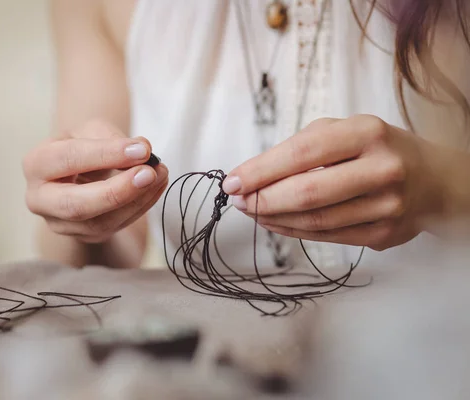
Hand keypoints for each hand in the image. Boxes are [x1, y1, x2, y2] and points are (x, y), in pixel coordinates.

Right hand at [23, 120, 167, 242]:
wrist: (82, 171)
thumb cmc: (84, 145)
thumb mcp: (92, 130)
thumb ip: (113, 137)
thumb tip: (143, 150)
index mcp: (36, 164)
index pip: (68, 159)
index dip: (106, 154)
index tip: (142, 149)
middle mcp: (40, 199)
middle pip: (75, 205)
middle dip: (116, 191)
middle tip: (149, 173)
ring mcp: (61, 224)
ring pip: (99, 222)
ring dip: (136, 200)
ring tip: (160, 175)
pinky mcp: (85, 236)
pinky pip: (115, 227)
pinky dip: (141, 206)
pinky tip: (156, 187)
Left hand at [222, 115, 442, 250]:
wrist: (431, 179)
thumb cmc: (374, 149)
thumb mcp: (345, 130)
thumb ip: (301, 147)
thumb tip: (250, 176)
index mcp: (368, 133)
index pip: (303, 152)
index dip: (261, 170)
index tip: (231, 181)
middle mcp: (382, 169)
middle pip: (307, 193)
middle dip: (262, 199)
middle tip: (238, 201)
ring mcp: (387, 206)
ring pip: (315, 221)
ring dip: (273, 218)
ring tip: (252, 210)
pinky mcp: (384, 235)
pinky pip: (327, 238)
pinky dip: (292, 231)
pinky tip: (275, 222)